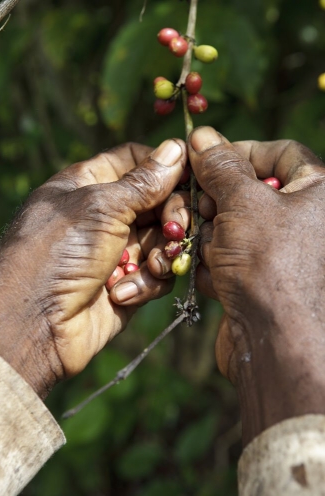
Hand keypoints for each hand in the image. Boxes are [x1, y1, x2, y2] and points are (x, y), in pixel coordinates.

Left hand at [0, 140, 186, 398]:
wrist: (34, 325)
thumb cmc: (57, 253)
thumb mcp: (100, 207)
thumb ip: (143, 182)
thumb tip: (177, 148)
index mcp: (90, 184)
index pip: (136, 160)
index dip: (165, 165)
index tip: (192, 175)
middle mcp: (105, 215)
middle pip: (158, 201)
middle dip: (172, 216)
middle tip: (175, 229)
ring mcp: (117, 250)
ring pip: (163, 239)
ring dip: (161, 253)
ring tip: (150, 267)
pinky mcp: (127, 283)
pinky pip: (155, 274)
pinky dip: (146, 282)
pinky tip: (122, 293)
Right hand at [188, 126, 324, 444]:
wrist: (276, 340)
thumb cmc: (270, 261)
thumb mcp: (243, 201)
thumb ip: (222, 166)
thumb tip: (202, 136)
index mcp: (318, 193)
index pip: (280, 153)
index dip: (241, 151)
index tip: (206, 156)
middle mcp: (305, 222)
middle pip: (249, 192)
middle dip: (218, 202)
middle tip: (201, 209)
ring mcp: (281, 253)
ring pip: (233, 227)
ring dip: (211, 237)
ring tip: (210, 252)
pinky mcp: (259, 281)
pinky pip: (229, 258)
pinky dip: (216, 265)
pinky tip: (217, 279)